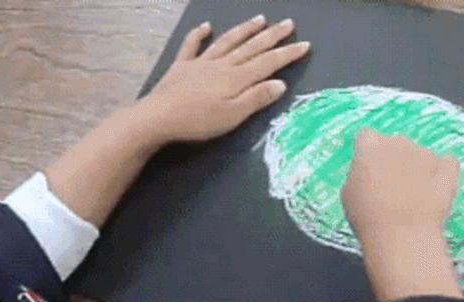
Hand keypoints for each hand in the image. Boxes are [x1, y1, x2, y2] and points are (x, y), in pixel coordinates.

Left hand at [136, 15, 310, 143]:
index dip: (286, 54)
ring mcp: (200, 63)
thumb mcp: (232, 116)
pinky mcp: (181, 67)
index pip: (267, 63)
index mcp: (236, 78)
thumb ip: (256, 98)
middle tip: (288, 23)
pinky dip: (199, 34)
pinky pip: (192, 45)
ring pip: (227, 41)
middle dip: (271, 36)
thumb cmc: (198, 121)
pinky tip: (206, 26)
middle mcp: (221, 65)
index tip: (304, 45)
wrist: (159, 117)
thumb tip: (280, 83)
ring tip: (260, 19)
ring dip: (244, 30)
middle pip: (250, 47)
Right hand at [341, 129, 460, 239]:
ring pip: (418, 155)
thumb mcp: (348, 192)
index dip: (366, 151)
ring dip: (415, 168)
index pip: (366, 136)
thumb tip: (368, 173)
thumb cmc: (366, 215)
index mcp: (370, 147)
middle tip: (387, 185)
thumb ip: (359, 174)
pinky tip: (430, 190)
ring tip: (410, 195)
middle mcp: (399, 143)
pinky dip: (439, 173)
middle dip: (391, 159)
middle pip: (394, 144)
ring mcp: (426, 154)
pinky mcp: (448, 169)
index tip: (366, 167)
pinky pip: (444, 164)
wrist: (401, 234)